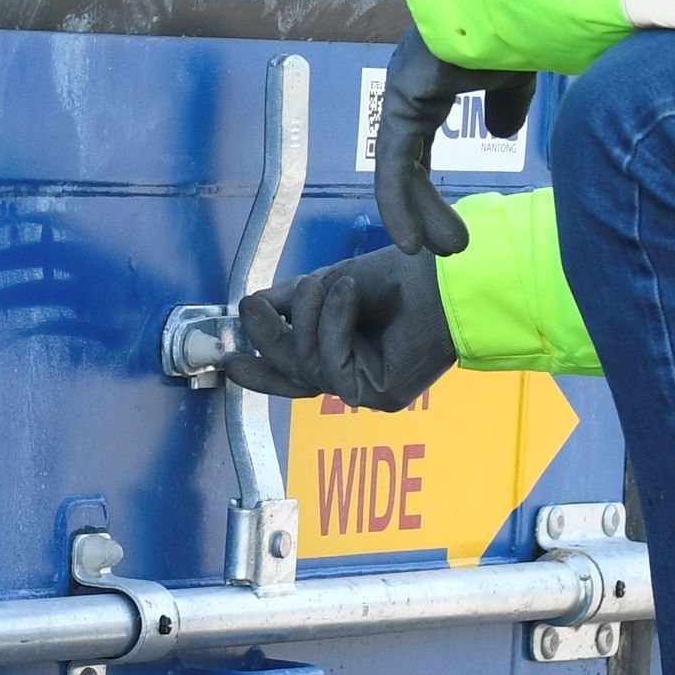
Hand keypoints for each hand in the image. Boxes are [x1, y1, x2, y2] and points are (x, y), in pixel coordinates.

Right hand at [225, 246, 455, 412]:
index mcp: (343, 355)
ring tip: (318, 285)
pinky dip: (334, 325)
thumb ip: (292, 302)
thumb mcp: (332, 285)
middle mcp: (353, 379)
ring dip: (306, 321)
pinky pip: (335, 367)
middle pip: (292, 373)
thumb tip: (251, 307)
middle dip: (268, 338)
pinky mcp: (381, 397)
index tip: (227, 363)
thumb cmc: (401, 277)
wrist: (447, 277)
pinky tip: (346, 293)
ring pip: (308, 370)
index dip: (259, 371)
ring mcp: (367, 392)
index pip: (292, 372)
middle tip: (252, 308)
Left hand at [372, 41, 534, 258]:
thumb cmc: (516, 30)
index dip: (427, 188)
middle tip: (448, 247)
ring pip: (399, 170)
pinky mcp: (402, 101)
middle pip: (408, 163)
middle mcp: (409, 90)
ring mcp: (401, 94)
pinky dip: (399, 205)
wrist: (511, 0)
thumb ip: (504, 106)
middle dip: (426, 208)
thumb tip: (501, 133)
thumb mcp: (515, 78)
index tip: (448, 227)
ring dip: (417, 214)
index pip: (420, 147)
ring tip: (436, 252)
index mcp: (432, 84)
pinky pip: (394, 165)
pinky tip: (412, 241)